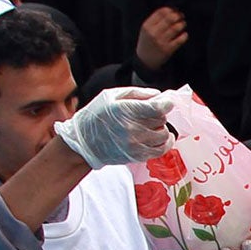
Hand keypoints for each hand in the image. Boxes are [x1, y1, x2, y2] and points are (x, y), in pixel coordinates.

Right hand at [53, 87, 173, 169]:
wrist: (83, 142)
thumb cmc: (95, 116)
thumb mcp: (110, 96)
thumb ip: (137, 93)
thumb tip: (159, 95)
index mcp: (123, 110)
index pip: (157, 108)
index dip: (166, 104)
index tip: (167, 102)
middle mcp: (130, 128)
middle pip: (161, 120)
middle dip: (158, 115)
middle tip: (148, 115)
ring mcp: (134, 144)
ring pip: (163, 135)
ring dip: (160, 129)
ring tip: (149, 126)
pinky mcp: (137, 156)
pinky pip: (161, 150)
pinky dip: (165, 143)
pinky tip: (161, 138)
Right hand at [134, 8, 187, 71]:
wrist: (145, 60)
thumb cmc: (147, 41)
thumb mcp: (146, 29)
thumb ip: (155, 20)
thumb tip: (171, 10)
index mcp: (147, 26)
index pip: (161, 12)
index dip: (170, 9)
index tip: (175, 10)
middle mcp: (153, 33)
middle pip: (169, 19)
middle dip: (177, 15)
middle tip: (181, 15)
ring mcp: (161, 41)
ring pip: (175, 28)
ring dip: (182, 24)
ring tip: (183, 23)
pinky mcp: (168, 50)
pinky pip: (179, 40)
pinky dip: (184, 36)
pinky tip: (184, 34)